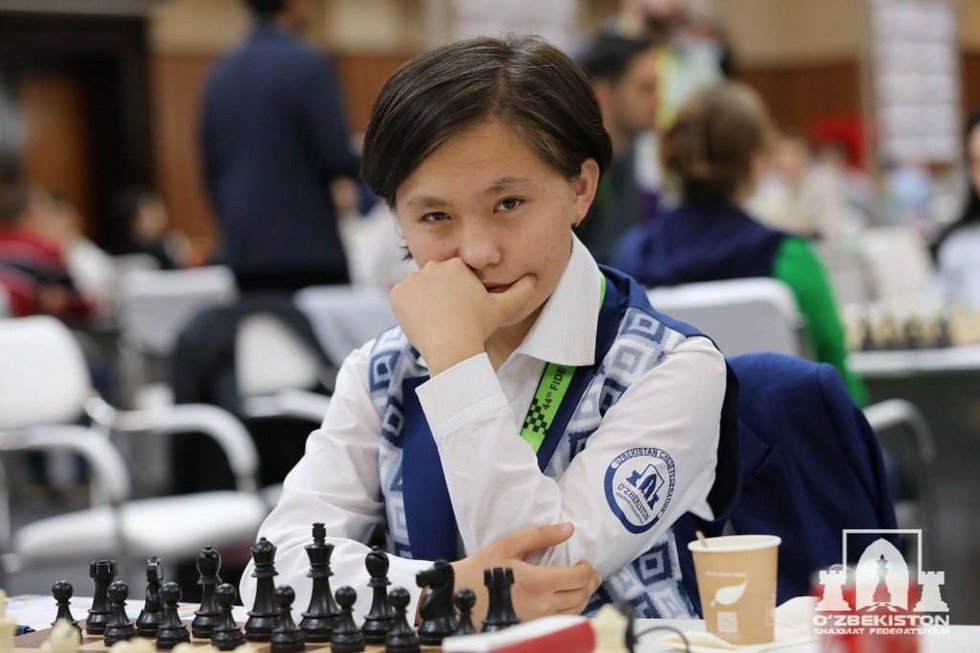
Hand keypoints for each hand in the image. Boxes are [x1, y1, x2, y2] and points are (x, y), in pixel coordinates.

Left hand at [389, 258, 534, 374]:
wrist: (452, 348)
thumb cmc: (478, 328)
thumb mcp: (504, 308)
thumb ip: (521, 291)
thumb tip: (534, 278)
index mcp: (457, 265)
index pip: (454, 276)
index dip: (458, 295)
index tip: (462, 312)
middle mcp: (433, 266)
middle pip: (434, 280)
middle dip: (440, 295)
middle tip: (448, 318)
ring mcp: (412, 279)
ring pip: (418, 289)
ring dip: (423, 301)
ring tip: (435, 321)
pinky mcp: (397, 294)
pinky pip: (402, 298)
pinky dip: (408, 309)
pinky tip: (422, 321)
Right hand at [451, 523, 601, 625]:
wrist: (457, 599)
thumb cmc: (480, 569)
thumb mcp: (508, 545)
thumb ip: (540, 536)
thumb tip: (569, 528)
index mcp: (540, 582)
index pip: (580, 578)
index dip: (587, 568)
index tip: (582, 560)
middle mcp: (544, 605)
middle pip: (582, 595)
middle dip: (591, 582)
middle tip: (588, 571)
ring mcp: (539, 620)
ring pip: (575, 611)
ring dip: (583, 596)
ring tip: (579, 584)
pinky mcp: (532, 627)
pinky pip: (561, 621)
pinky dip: (570, 609)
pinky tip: (565, 600)